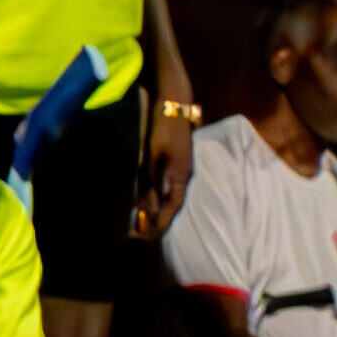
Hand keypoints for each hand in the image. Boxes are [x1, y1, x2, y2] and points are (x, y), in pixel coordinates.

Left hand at [142, 110, 192, 236]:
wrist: (173, 104)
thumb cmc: (162, 130)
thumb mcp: (152, 158)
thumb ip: (151, 184)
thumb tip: (149, 210)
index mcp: (181, 175)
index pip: (175, 204)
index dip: (165, 219)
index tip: (155, 232)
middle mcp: (186, 172)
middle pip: (176, 199)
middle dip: (164, 214)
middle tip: (150, 228)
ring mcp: (185, 163)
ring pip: (175, 189)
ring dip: (164, 202)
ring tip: (151, 212)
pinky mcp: (180, 157)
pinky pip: (174, 180)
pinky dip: (165, 189)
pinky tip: (156, 190)